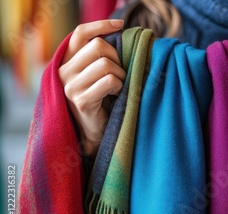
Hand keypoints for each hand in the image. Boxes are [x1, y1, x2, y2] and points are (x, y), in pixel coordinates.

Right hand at [59, 20, 125, 156]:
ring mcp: (70, 87)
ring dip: (121, 75)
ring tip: (119, 86)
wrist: (95, 132)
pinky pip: (109, 81)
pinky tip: (117, 95)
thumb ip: (101, 57)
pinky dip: (120, 86)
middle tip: (121, 74)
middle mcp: (63, 72)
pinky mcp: (81, 100)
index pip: (80, 34)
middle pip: (98, 46)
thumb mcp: (98, 75)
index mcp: (67, 62)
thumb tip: (120, 34)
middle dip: (117, 58)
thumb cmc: (102, 101)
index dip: (100, 25)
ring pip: (105, 64)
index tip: (120, 24)